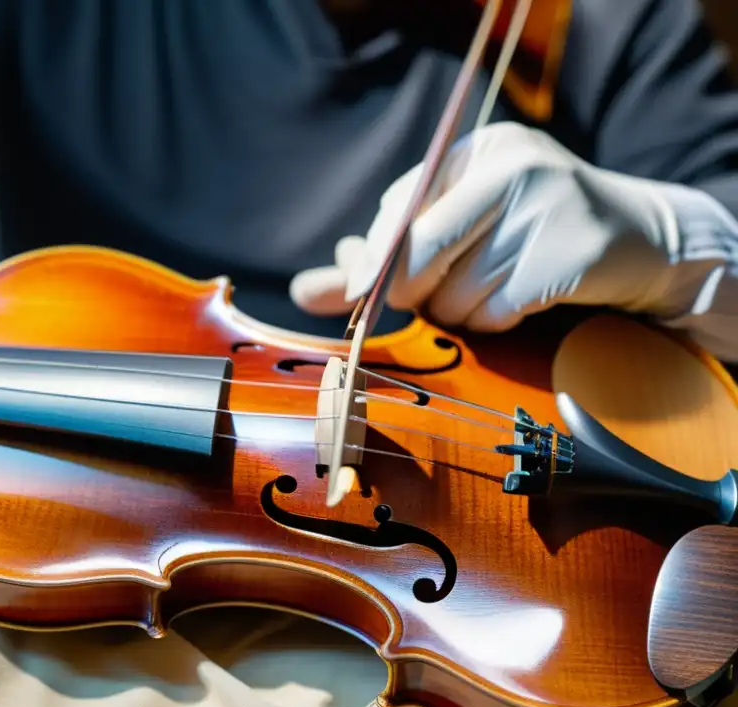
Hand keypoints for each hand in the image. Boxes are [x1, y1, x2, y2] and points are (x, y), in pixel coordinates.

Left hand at [291, 122, 737, 356]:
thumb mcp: (461, 222)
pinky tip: (519, 301)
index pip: (402, 206)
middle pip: (421, 252)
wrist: (638, 240)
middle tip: (427, 298)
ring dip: (458, 310)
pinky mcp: (570, 256)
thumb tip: (306, 290)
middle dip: (411, 291)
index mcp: (479, 149)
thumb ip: (382, 253)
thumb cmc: (529, 230)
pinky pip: (496, 311)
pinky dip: (494, 320)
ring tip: (489, 289)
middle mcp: (513, 168)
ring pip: (456, 291)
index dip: (374, 257)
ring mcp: (547, 209)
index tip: (358, 295)